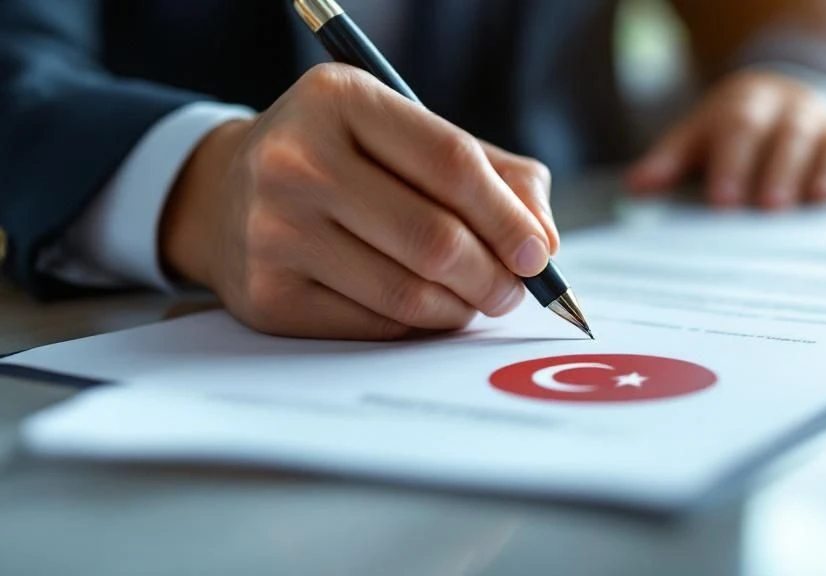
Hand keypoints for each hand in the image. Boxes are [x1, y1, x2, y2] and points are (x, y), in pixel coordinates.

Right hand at [160, 64, 557, 339]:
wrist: (227, 194)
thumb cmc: (342, 161)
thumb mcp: (406, 136)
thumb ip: (492, 173)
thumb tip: (544, 240)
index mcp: (340, 100)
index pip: (451, 164)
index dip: (508, 217)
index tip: (539, 253)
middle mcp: (296, 160)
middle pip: (433, 239)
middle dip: (495, 276)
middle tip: (514, 290)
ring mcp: (273, 231)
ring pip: (407, 292)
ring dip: (462, 306)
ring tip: (476, 298)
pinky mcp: (267, 295)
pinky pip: (375, 326)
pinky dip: (419, 325)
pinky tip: (427, 308)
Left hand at [628, 71, 825, 209]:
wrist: (780, 95)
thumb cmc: (731, 128)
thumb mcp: (696, 135)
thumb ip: (668, 162)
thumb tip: (635, 188)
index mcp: (749, 106)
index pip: (740, 129)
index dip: (732, 163)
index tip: (723, 200)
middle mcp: (794, 111)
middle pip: (791, 135)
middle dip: (781, 169)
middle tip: (769, 206)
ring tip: (816, 201)